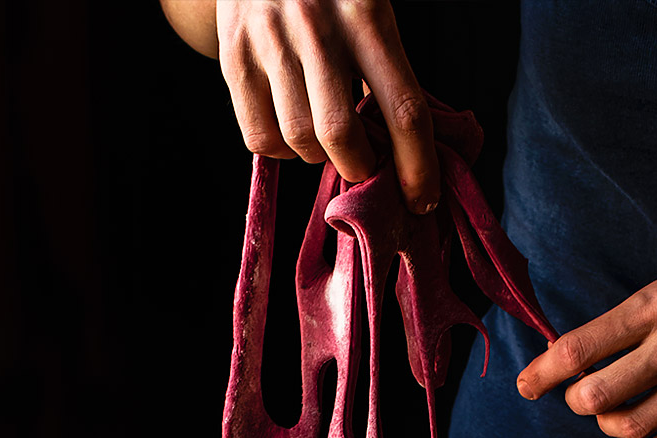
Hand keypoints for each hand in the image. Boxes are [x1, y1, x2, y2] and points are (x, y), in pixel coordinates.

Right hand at [216, 0, 439, 211]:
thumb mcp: (369, 11)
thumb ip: (386, 73)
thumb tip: (403, 157)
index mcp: (366, 15)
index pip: (403, 110)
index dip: (417, 167)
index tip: (422, 200)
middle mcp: (315, 25)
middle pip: (341, 135)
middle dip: (359, 167)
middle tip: (364, 165)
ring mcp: (269, 40)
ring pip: (299, 141)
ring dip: (319, 157)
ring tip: (326, 138)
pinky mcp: (234, 55)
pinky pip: (259, 138)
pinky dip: (281, 151)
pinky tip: (291, 130)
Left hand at [516, 252, 656, 437]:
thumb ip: (634, 321)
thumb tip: (575, 355)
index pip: (579, 348)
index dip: (542, 373)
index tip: (526, 385)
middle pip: (595, 395)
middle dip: (576, 403)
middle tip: (581, 398)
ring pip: (628, 425)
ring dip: (609, 427)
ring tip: (614, 417)